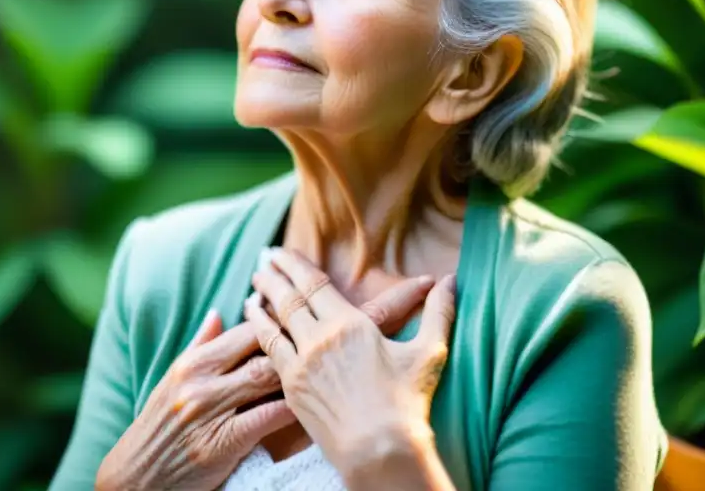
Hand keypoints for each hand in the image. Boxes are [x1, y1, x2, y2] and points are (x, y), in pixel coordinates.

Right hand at [96, 273, 438, 490]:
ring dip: (327, 358)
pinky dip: (295, 408)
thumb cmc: (160, 425)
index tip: (355, 281)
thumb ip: (205, 343)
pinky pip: (264, 419)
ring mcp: (213, 407)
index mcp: (205, 355)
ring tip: (376, 344)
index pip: (267, 317)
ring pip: (275, 373)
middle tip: (393, 302)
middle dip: (344, 318)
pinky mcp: (219, 444)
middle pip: (286, 336)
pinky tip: (328, 399)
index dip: (311, 294)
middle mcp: (210, 373)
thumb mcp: (176, 379)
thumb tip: (226, 308)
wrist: (133, 479)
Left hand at [244, 248, 456, 481]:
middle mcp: (320, 338)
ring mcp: (302, 363)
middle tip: (264, 258)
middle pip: (290, 296)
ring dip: (262, 298)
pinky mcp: (292, 388)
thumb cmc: (408, 404)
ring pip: (274, 321)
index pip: (315, 283)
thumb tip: (452, 280)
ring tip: (253, 283)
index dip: (296, 264)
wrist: (381, 453)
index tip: (282, 252)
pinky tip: (253, 322)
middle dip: (275, 274)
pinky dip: (259, 330)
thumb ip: (439, 313)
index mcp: (351, 324)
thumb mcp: (429, 352)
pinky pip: (268, 350)